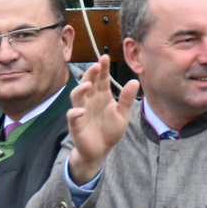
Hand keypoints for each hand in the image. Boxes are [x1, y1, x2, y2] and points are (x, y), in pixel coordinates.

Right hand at [65, 55, 138, 183]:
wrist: (101, 150)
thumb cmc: (110, 130)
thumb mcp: (123, 114)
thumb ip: (126, 99)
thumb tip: (134, 81)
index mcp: (102, 95)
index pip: (101, 78)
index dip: (102, 68)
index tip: (105, 57)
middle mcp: (90, 100)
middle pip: (88, 82)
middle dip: (91, 73)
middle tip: (96, 65)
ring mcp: (81, 110)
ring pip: (76, 96)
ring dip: (80, 89)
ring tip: (88, 85)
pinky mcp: (76, 124)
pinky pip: (72, 116)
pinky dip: (75, 113)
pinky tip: (81, 111)